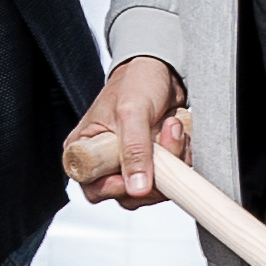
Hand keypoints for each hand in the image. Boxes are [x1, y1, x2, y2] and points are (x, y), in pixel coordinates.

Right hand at [63, 55, 190, 211]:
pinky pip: (171, 177)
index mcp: (85, 150)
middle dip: (153, 172)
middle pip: (126, 194)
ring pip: (153, 188)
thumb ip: (133, 151)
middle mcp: (104, 162)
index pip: (93, 188)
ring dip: (171, 160)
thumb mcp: (131, 113)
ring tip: (170, 127)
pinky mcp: (153, 164)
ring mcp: (130, 164)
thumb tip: (136, 187)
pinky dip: (181, 158)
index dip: (117, 187)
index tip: (139, 173)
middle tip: (162, 143)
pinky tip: (176, 134)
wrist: (161, 71)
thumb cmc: (135, 82)